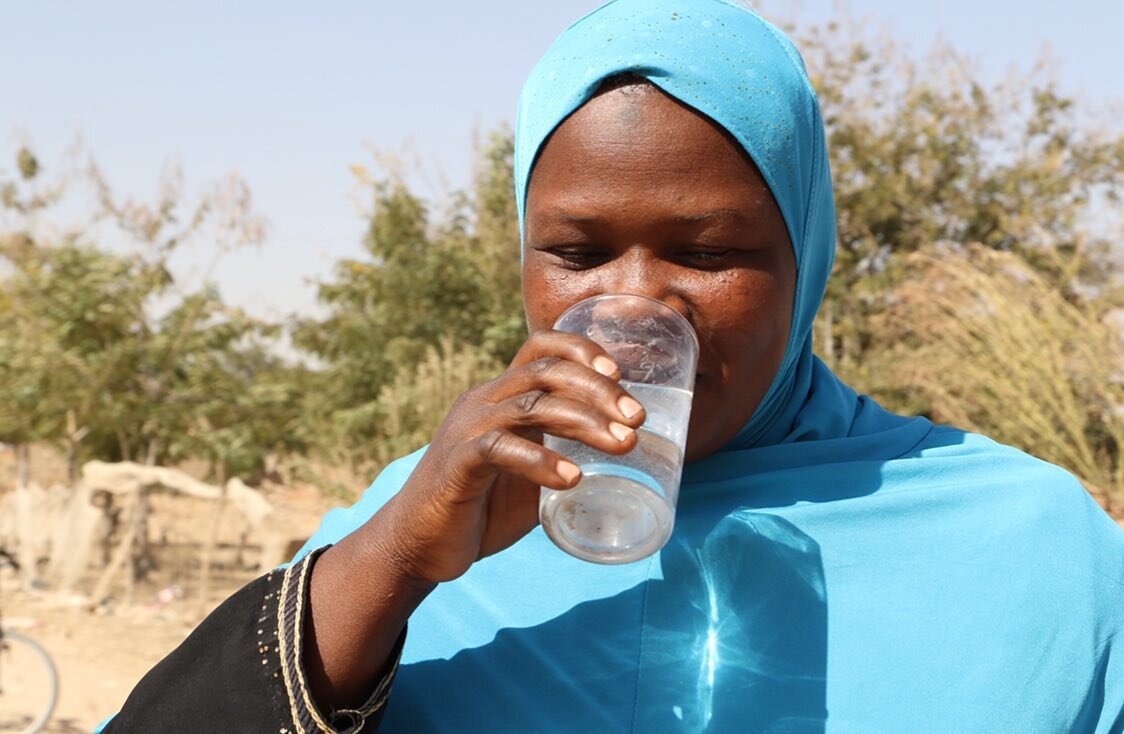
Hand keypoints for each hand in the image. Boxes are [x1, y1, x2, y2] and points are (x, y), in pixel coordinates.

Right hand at [369, 330, 646, 584]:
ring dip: (584, 421)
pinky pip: (500, 449)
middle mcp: (483, 403)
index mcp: (500, 397)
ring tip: (623, 445)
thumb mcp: (530, 474)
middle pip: (546, 371)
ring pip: (531, 405)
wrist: (418, 546)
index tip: (622, 373)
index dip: (582, 349)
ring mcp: (467, 431)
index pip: (540, 347)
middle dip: (599, 389)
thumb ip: (562, 457)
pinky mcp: (457, 465)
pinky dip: (540, 461)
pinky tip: (572, 479)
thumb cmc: (481, 509)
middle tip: (637, 419)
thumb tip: (622, 458)